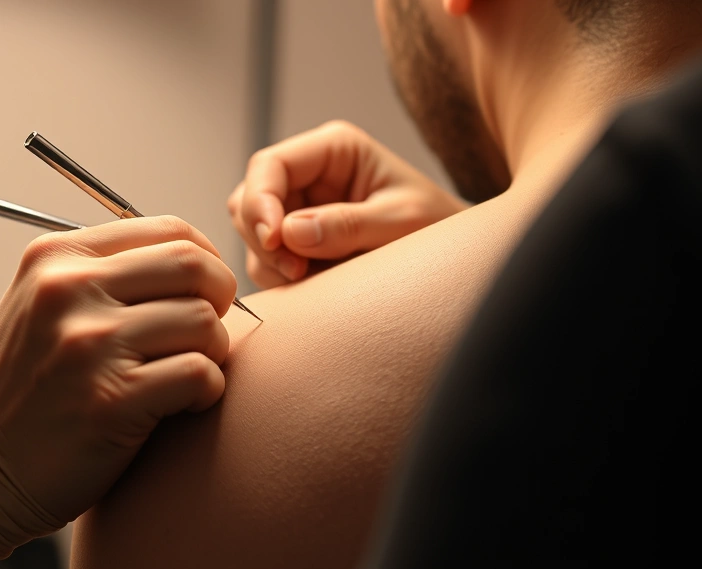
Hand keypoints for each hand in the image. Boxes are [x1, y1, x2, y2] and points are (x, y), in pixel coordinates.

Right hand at [0, 216, 236, 563]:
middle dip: (220, 298)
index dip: (206, 260)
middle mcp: (69, 290)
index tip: (206, 292)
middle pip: (194, 266)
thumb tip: (199, 262)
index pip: (169, 230)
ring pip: (203, 322)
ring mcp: (89, 344)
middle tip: (208, 332)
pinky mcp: (111, 399)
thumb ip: (108, 275)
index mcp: (57, 257)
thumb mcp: (45, 307)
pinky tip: (182, 404)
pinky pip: (200, 374)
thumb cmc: (26, 389)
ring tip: (186, 373)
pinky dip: (207, 391)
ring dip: (213, 352)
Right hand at [228, 120, 468, 287]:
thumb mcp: (403, 222)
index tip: (274, 240)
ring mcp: (300, 209)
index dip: (259, 201)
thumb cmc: (438, 227)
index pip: (270, 165)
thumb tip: (289, 232)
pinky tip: (315, 284)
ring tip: (314, 278)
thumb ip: (349, 225)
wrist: (453, 259)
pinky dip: (279, 278)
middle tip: (297, 272)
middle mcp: (309, 175)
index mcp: (334, 150)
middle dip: (262, 237)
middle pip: (248, 198)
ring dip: (271, 262)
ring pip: (252, 233)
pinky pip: (267, 261)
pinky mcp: (298, 244)